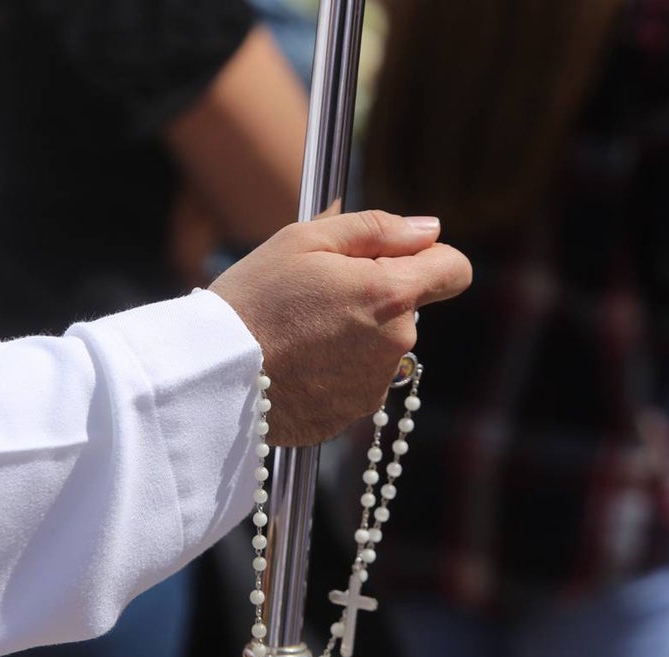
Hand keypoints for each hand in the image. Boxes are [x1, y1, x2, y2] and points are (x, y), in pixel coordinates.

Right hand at [210, 210, 471, 445]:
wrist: (213, 374)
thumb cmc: (253, 297)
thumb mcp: (305, 241)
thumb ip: (377, 229)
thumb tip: (429, 230)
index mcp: (390, 294)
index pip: (454, 269)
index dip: (429, 258)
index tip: (395, 258)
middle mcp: (395, 344)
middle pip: (409, 308)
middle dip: (376, 295)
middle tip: (317, 295)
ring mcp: (376, 385)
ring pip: (382, 345)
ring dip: (356, 335)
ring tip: (300, 332)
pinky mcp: (353, 413)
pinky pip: (358, 379)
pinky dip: (336, 369)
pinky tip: (297, 363)